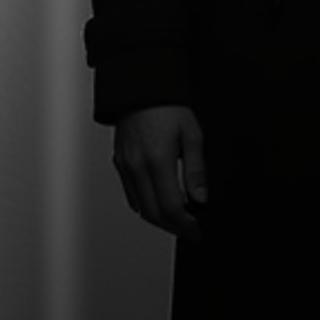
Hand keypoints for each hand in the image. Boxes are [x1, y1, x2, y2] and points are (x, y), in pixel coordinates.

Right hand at [113, 105, 208, 238]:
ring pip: (140, 208)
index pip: (170, 207)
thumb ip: (196, 170)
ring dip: (159, 219)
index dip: (185, 224)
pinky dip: (145, 206)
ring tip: (178, 220)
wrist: (141, 89)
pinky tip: (159, 204)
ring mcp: (125, 166)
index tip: (196, 229)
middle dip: (173, 228)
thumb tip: (200, 199)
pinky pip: (131, 195)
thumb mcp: (192, 135)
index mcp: (157, 160)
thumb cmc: (168, 107)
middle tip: (190, 230)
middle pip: (153, 214)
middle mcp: (137, 167)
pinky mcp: (119, 163)